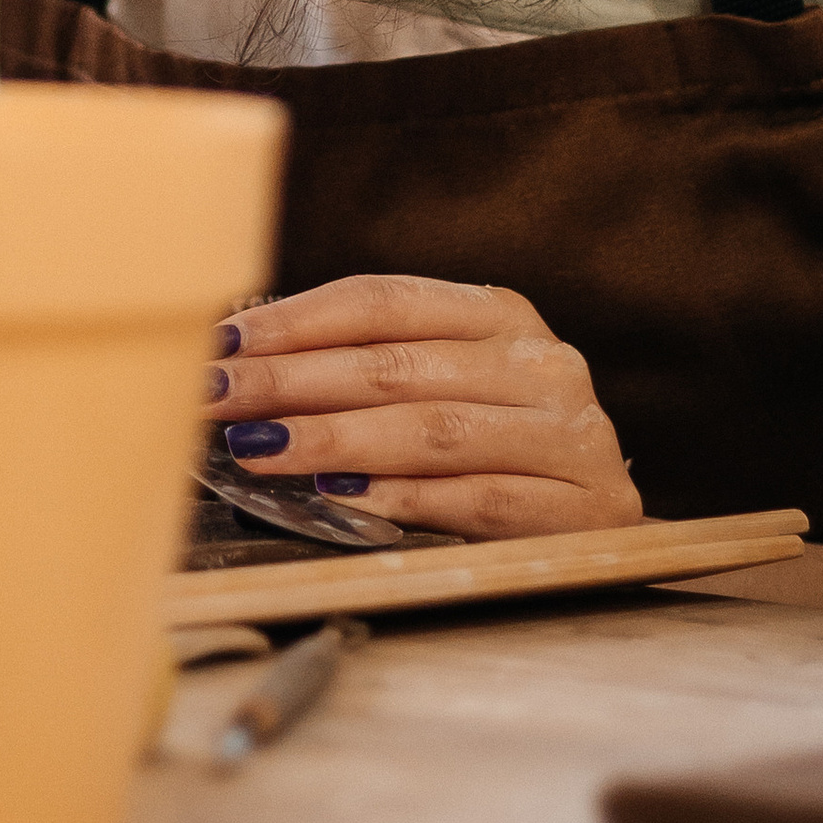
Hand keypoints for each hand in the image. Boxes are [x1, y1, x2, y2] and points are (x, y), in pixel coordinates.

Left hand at [206, 274, 640, 538]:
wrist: (604, 520)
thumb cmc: (500, 447)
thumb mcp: (449, 385)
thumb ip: (373, 370)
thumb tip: (245, 369)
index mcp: (501, 316)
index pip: (384, 303)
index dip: (296, 320)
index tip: (222, 343)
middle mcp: (542, 363)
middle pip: (397, 365)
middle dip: (292, 380)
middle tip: (218, 397)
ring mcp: (569, 434)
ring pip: (435, 429)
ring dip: (335, 438)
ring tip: (261, 447)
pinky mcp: (583, 506)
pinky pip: (479, 499)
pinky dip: (407, 498)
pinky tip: (346, 499)